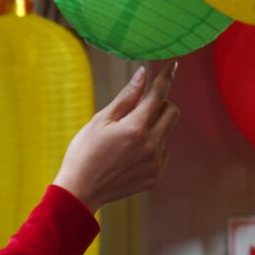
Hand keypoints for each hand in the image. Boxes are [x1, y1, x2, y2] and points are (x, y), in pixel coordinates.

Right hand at [53, 64, 178, 212]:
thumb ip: (126, 97)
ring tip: (126, 137)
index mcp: (136, 127)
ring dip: (153, 126)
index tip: (174, 65)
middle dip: (161, 103)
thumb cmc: (84, 151)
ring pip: (166, 132)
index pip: (159, 94)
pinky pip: (162, 152)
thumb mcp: (101, 120)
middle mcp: (151, 145)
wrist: (80, 190)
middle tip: (140, 107)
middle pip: (172, 111)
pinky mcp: (154, 176)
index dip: (167, 76)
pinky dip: (151, 146)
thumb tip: (143, 74)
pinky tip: (129, 153)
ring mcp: (155, 162)